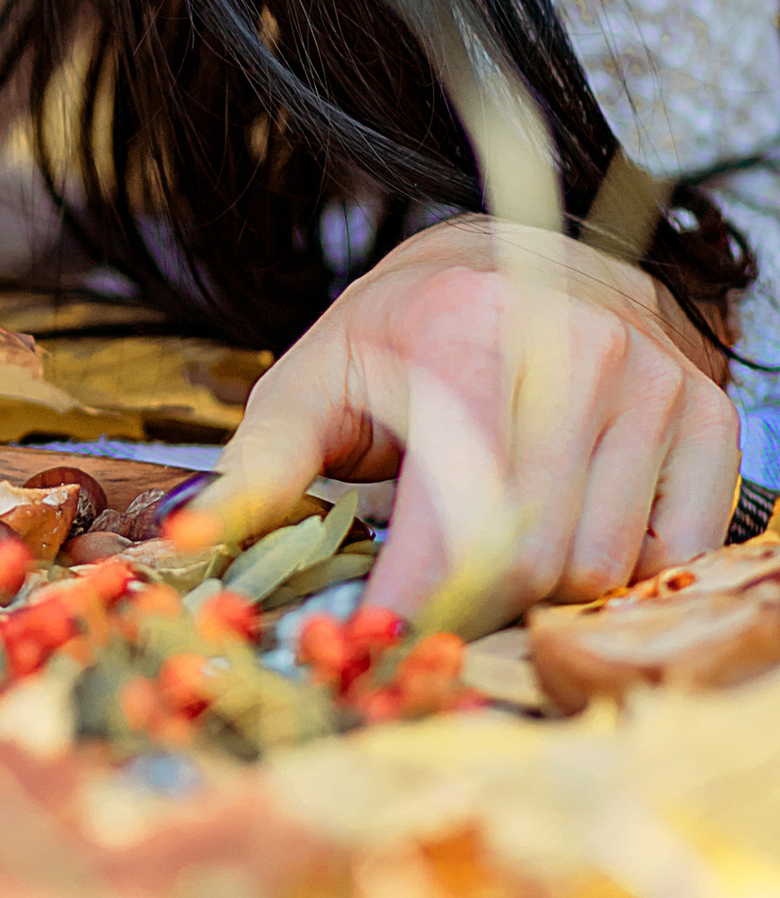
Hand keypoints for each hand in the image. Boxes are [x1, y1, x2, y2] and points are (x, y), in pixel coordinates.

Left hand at [178, 218, 738, 630]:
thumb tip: (190, 538)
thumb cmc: (406, 329)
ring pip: (601, 566)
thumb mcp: (316, 376)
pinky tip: (567, 521)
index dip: (415, 601)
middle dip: (472, 599)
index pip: (455, 514)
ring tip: (495, 535)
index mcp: (466, 335)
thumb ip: (259, 465)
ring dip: (541, 586)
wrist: (521, 251)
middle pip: (532, 556)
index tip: (376, 646)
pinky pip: (669, 553)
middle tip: (430, 593)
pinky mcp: (707, 416)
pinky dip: (616, 568)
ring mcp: (652, 382)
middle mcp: (574, 351)